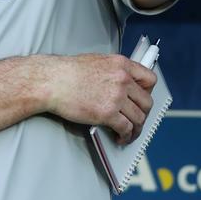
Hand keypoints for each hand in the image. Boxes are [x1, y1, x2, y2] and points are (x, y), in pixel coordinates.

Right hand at [40, 53, 155, 144]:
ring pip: (139, 118)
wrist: (51, 81)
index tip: (143, 99)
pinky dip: (125, 136)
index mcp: (121, 64)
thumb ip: (113, 71)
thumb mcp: (96, 62)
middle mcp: (122, 79)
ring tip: (130, 133)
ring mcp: (116, 97)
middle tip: (137, 118)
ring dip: (136, 128)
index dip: (148, 92)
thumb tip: (121, 84)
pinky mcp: (108, 113)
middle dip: (143, 113)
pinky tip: (120, 137)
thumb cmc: (66, 72)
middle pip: (146, 101)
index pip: (149, 79)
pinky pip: (126, 128)